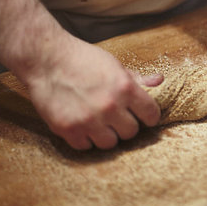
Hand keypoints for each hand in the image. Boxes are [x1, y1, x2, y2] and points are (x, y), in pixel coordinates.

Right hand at [19, 35, 162, 149]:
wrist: (46, 59)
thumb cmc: (83, 59)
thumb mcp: (114, 65)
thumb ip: (137, 78)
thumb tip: (160, 81)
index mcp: (125, 88)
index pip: (151, 115)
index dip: (148, 116)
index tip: (142, 115)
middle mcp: (110, 106)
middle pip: (131, 132)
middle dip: (125, 124)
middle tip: (115, 116)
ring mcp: (89, 120)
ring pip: (110, 143)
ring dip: (106, 134)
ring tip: (98, 121)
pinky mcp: (69, 129)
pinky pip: (86, 146)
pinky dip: (85, 138)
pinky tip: (82, 124)